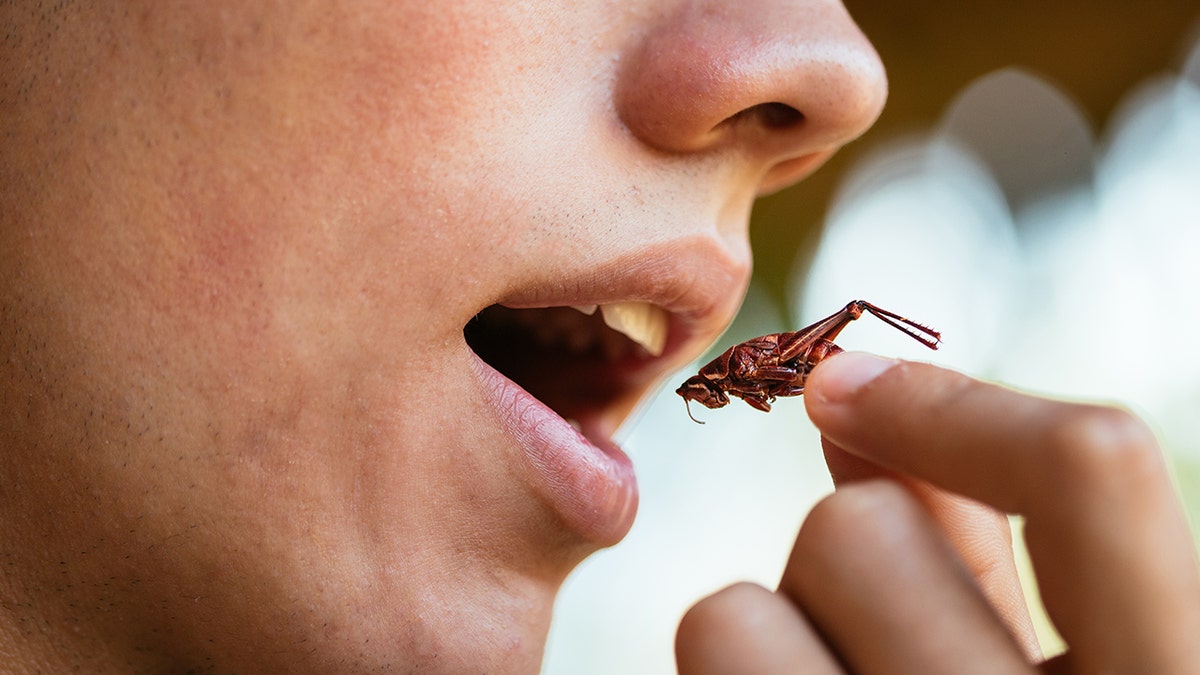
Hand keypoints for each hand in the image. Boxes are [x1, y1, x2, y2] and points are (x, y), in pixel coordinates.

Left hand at [676, 352, 1199, 673]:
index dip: (953, 406)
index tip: (837, 383)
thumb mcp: (1017, 651)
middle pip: (853, 527)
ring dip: (769, 626)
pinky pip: (706, 650)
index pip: (1089, 466)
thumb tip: (843, 386)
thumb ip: (961, 532)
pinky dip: (727, 668)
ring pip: (735, 612)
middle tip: (864, 633)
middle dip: (842, 557)